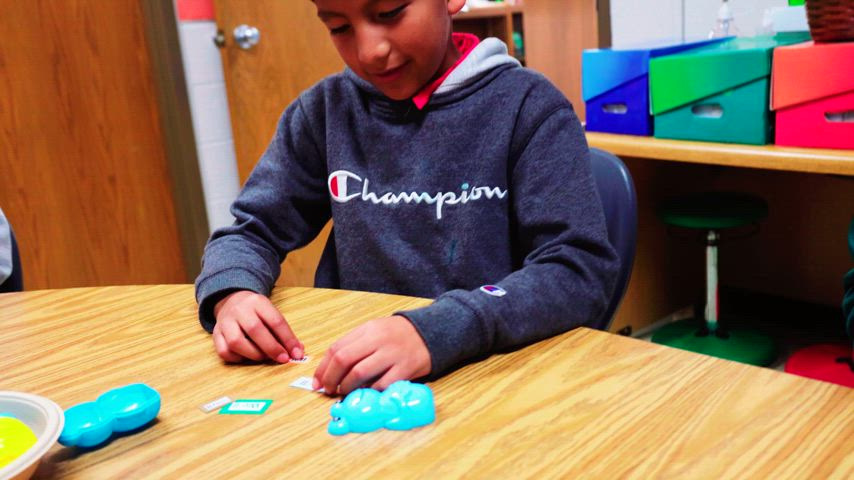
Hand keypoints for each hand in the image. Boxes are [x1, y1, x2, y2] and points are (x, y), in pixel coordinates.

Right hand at [212, 291, 303, 363]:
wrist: (231, 300)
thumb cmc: (256, 312)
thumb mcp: (270, 313)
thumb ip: (284, 331)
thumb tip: (298, 351)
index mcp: (258, 302)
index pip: (275, 320)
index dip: (288, 339)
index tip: (297, 353)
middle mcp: (240, 310)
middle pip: (255, 330)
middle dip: (272, 348)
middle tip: (283, 359)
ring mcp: (225, 322)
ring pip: (236, 342)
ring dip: (254, 354)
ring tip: (264, 357)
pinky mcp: (216, 334)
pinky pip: (224, 351)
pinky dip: (237, 358)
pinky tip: (246, 356)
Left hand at [312, 315, 430, 395]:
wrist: (431, 333)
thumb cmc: (397, 336)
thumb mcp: (375, 331)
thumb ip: (354, 345)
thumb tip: (330, 369)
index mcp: (368, 329)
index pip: (336, 348)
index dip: (323, 368)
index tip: (317, 381)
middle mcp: (378, 339)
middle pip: (344, 359)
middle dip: (331, 378)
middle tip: (328, 390)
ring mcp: (392, 354)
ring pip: (359, 373)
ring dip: (346, 387)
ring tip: (344, 392)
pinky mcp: (405, 369)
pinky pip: (381, 384)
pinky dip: (369, 392)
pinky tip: (366, 393)